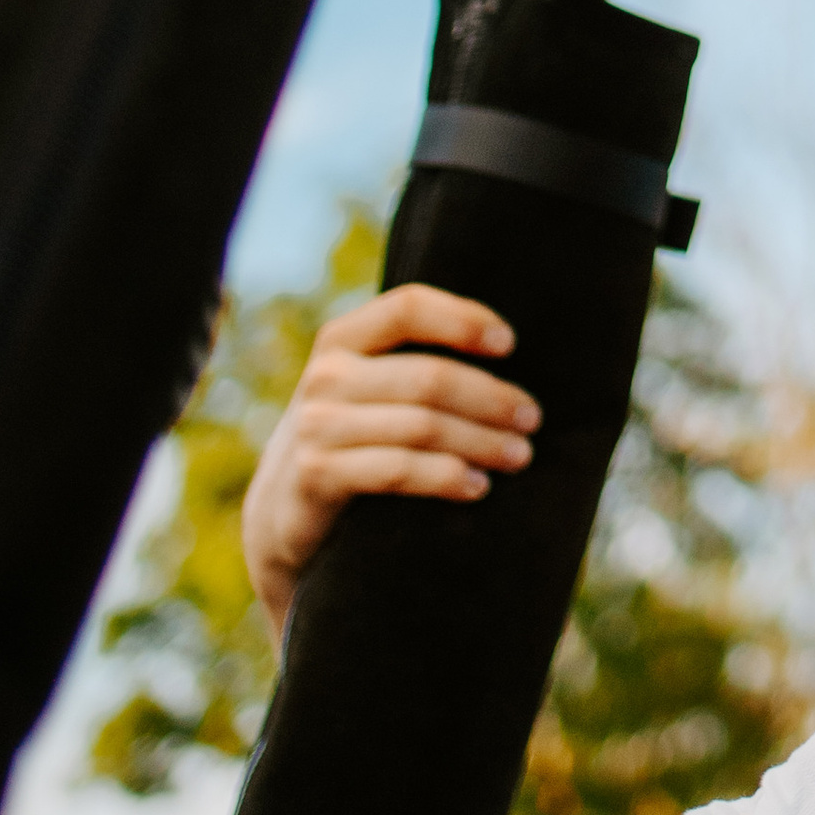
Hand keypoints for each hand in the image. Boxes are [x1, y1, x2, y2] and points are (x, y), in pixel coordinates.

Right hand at [242, 285, 540, 638]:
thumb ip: (411, 359)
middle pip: (430, 377)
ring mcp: (317, 426)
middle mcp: (326, 375)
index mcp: (343, 338)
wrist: (283, 508)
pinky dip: (446, 477)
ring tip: (519, 455)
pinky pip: (398, 470)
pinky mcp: (317, 475)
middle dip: (491, 398)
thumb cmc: (351, 433)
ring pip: (422, 426)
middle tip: (532, 419)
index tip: (510, 345)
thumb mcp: (368, 385)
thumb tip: (508, 348)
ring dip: (481, 441)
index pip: (408, 307)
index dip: (463, 319)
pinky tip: (478, 486)